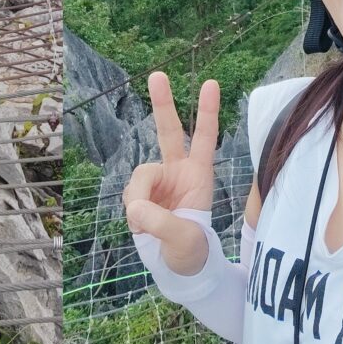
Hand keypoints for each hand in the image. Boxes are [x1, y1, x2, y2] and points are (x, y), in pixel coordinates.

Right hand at [123, 72, 220, 277]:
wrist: (177, 268)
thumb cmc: (191, 252)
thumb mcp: (186, 240)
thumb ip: (162, 222)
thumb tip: (135, 206)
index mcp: (199, 177)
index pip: (204, 139)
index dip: (208, 112)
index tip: (211, 84)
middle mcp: (177, 172)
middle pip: (167, 131)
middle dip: (163, 102)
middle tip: (158, 75)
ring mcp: (157, 182)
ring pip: (140, 174)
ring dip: (141, 198)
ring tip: (150, 224)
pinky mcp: (140, 195)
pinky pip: (131, 195)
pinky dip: (134, 210)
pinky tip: (141, 224)